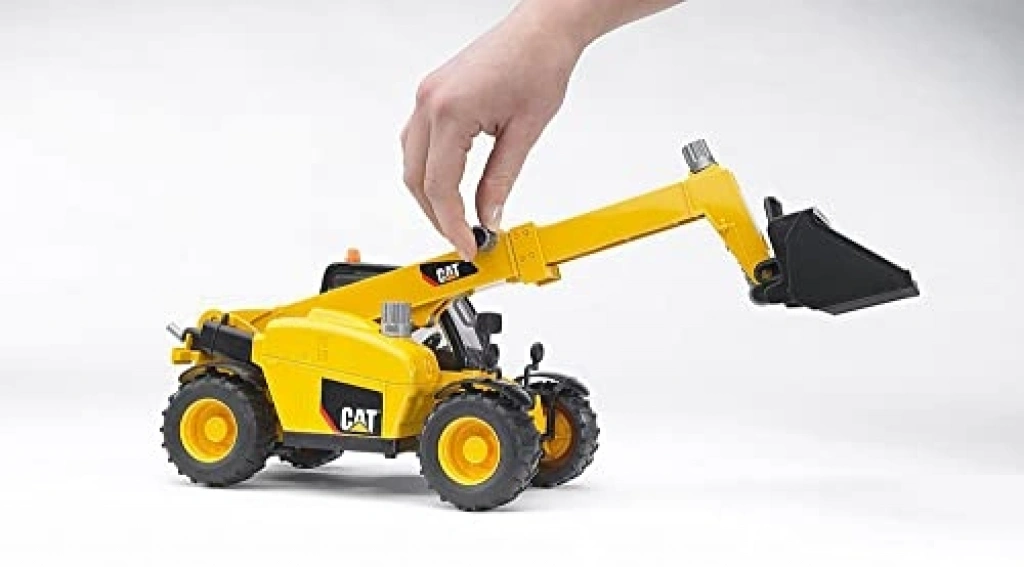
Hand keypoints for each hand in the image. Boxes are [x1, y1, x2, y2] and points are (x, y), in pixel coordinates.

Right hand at [401, 5, 584, 259]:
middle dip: (437, 215)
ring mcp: (426, 96)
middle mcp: (429, 102)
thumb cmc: (538, 64)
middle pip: (417, 179)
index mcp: (450, 112)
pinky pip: (418, 141)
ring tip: (457, 219)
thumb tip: (490, 216)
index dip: (451, 224)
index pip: (440, 186)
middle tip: (463, 238)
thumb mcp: (525, 133)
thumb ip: (501, 180)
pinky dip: (430, 170)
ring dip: (430, 194)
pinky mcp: (432, 94)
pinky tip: (451, 186)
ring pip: (412, 162)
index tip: (468, 246)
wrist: (541, 30)